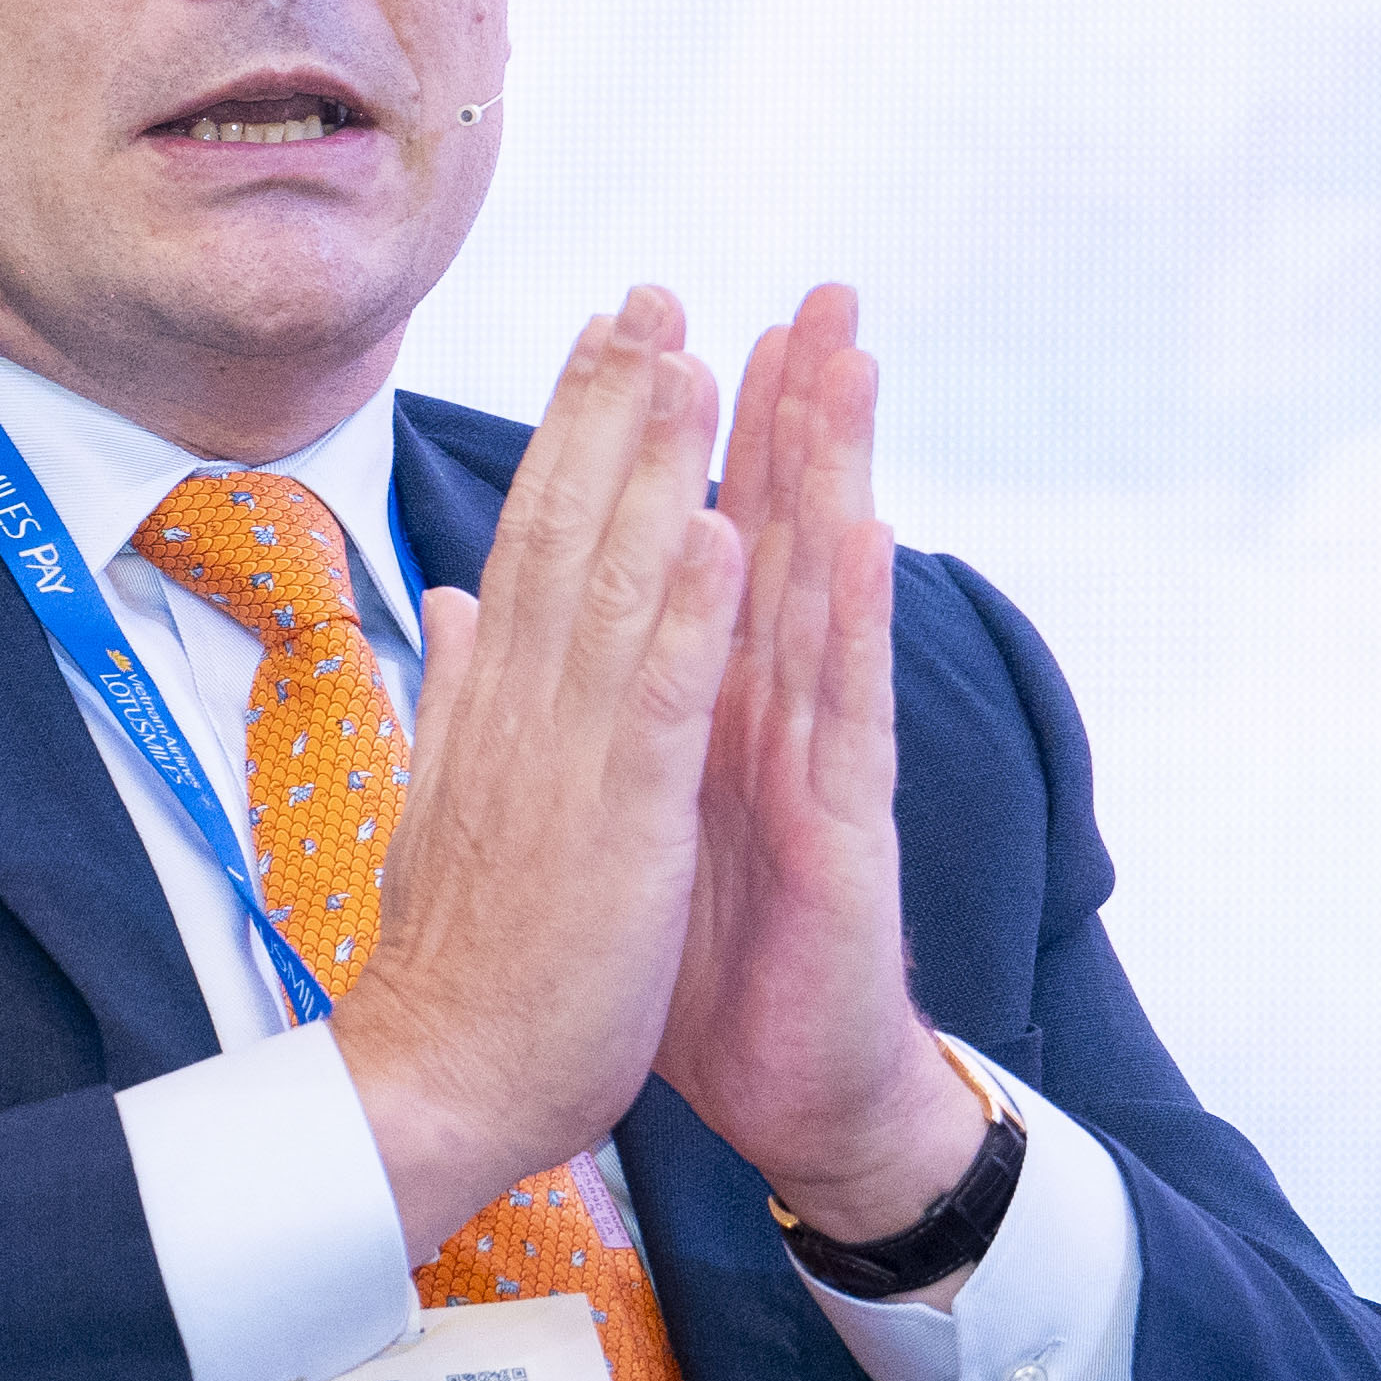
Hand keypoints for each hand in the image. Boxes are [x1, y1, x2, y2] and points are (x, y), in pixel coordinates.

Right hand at [338, 288, 747, 1255]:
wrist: (432, 1084)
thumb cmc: (458, 959)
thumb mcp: (445, 797)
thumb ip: (451, 689)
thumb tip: (447, 601)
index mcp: (493, 702)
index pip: (534, 536)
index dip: (573, 429)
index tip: (610, 332)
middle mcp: (520, 707)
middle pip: (565, 526)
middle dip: (610, 405)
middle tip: (652, 290)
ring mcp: (567, 760)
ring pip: (612, 584)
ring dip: (652, 469)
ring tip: (692, 359)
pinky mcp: (618, 825)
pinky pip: (661, 703)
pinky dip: (687, 615)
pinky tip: (718, 530)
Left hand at [661, 285, 987, 1270]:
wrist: (774, 1090)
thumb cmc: (703, 953)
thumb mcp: (625, 813)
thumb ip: (595, 707)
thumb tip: (520, 620)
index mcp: (706, 701)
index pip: (704, 540)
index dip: (699, 437)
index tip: (683, 322)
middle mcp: (773, 713)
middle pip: (782, 536)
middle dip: (798, 411)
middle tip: (817, 291)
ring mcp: (819, 762)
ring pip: (828, 594)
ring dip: (840, 473)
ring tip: (851, 363)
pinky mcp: (845, 830)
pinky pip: (847, 710)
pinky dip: (849, 619)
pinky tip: (860, 534)